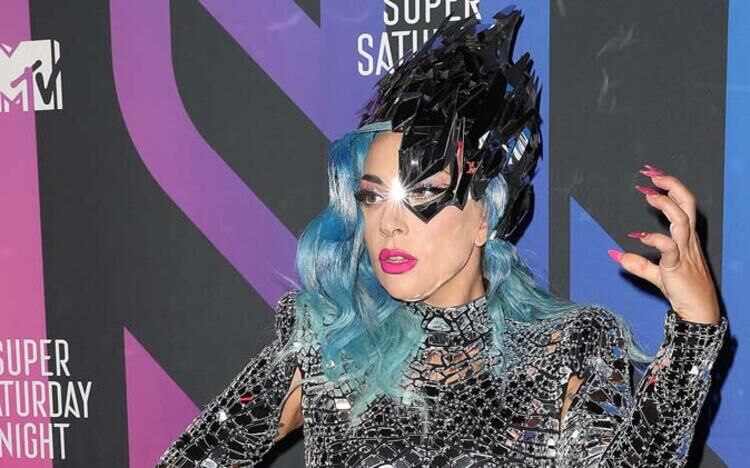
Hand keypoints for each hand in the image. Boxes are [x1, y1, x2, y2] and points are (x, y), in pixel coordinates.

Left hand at [607, 164, 720, 324]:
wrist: (698, 311)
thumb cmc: (682, 290)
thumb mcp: (657, 274)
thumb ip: (637, 264)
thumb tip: (614, 255)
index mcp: (686, 238)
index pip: (683, 204)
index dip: (670, 188)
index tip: (653, 176)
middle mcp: (688, 241)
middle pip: (687, 204)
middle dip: (672, 185)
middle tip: (652, 174)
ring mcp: (685, 252)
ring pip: (682, 220)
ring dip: (666, 205)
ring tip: (648, 194)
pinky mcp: (677, 266)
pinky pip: (669, 248)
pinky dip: (654, 239)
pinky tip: (639, 236)